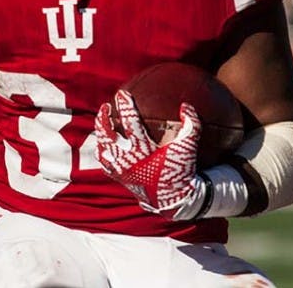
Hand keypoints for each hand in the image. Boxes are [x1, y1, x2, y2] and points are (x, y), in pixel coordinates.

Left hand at [94, 90, 203, 219]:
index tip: (122, 94)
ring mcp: (121, 170)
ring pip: (102, 148)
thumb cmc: (180, 170)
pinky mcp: (118, 177)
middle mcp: (128, 160)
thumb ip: (192, 125)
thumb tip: (186, 106)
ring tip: (102, 121)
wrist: (173, 198)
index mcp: (144, 151)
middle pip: (108, 135)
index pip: (130, 123)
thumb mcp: (188, 147)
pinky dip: (102, 151)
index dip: (125, 107)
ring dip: (100, 132)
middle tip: (105, 106)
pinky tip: (103, 142)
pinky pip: (104, 163)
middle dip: (104, 118)